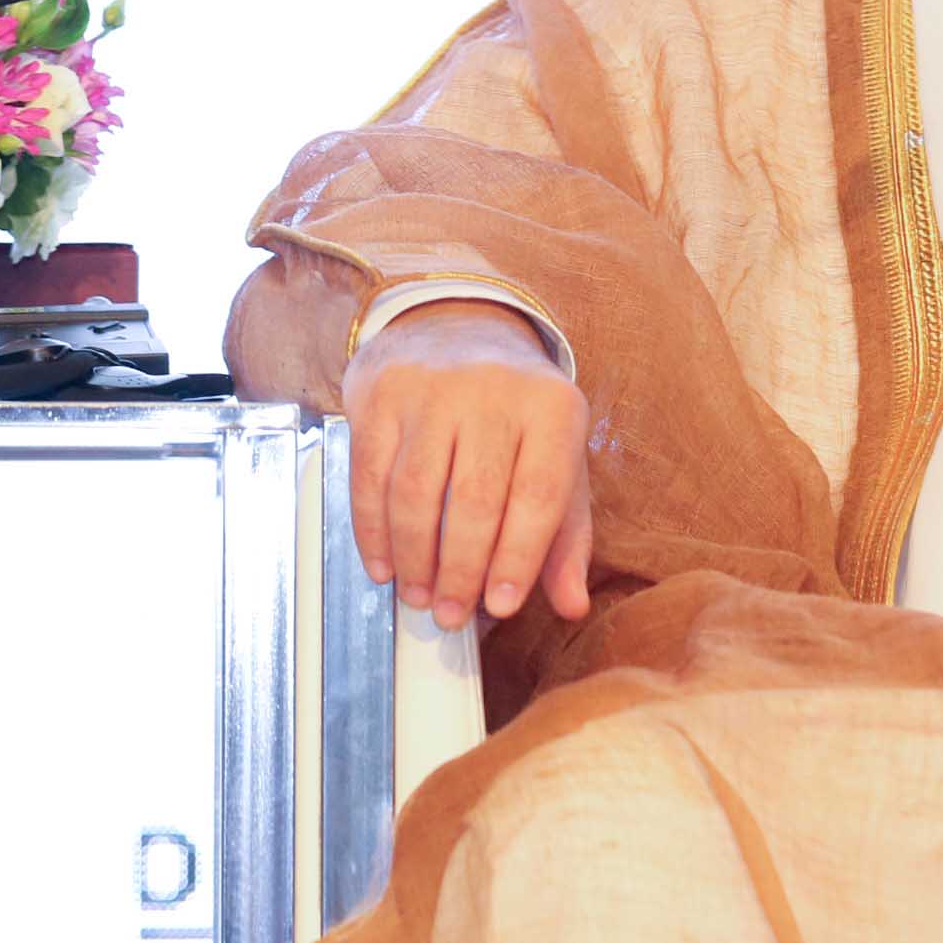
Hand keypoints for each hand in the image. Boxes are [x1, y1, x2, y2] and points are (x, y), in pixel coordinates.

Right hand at [340, 299, 593, 633]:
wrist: (458, 327)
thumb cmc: (517, 413)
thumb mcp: (558, 459)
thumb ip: (567, 535)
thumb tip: (572, 605)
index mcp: (553, 408)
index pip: (539, 495)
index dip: (518, 559)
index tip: (501, 607)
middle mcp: (495, 392)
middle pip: (474, 499)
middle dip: (460, 570)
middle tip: (451, 615)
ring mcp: (433, 389)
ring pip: (416, 492)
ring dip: (414, 558)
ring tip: (419, 596)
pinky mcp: (382, 395)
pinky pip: (370, 476)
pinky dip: (374, 531)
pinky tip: (383, 565)